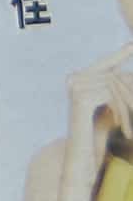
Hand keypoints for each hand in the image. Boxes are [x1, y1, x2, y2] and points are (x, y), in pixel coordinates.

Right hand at [69, 44, 132, 161]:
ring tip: (128, 129)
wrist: (82, 155)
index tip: (132, 45)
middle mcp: (73, 78)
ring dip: (128, 107)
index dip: (120, 54)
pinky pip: (113, 97)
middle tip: (129, 120)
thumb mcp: (109, 108)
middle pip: (113, 75)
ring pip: (115, 86)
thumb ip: (114, 91)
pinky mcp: (82, 99)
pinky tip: (124, 128)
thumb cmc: (96, 134)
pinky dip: (123, 113)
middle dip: (129, 92)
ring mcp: (75, 87)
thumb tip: (127, 75)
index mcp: (77, 78)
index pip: (104, 63)